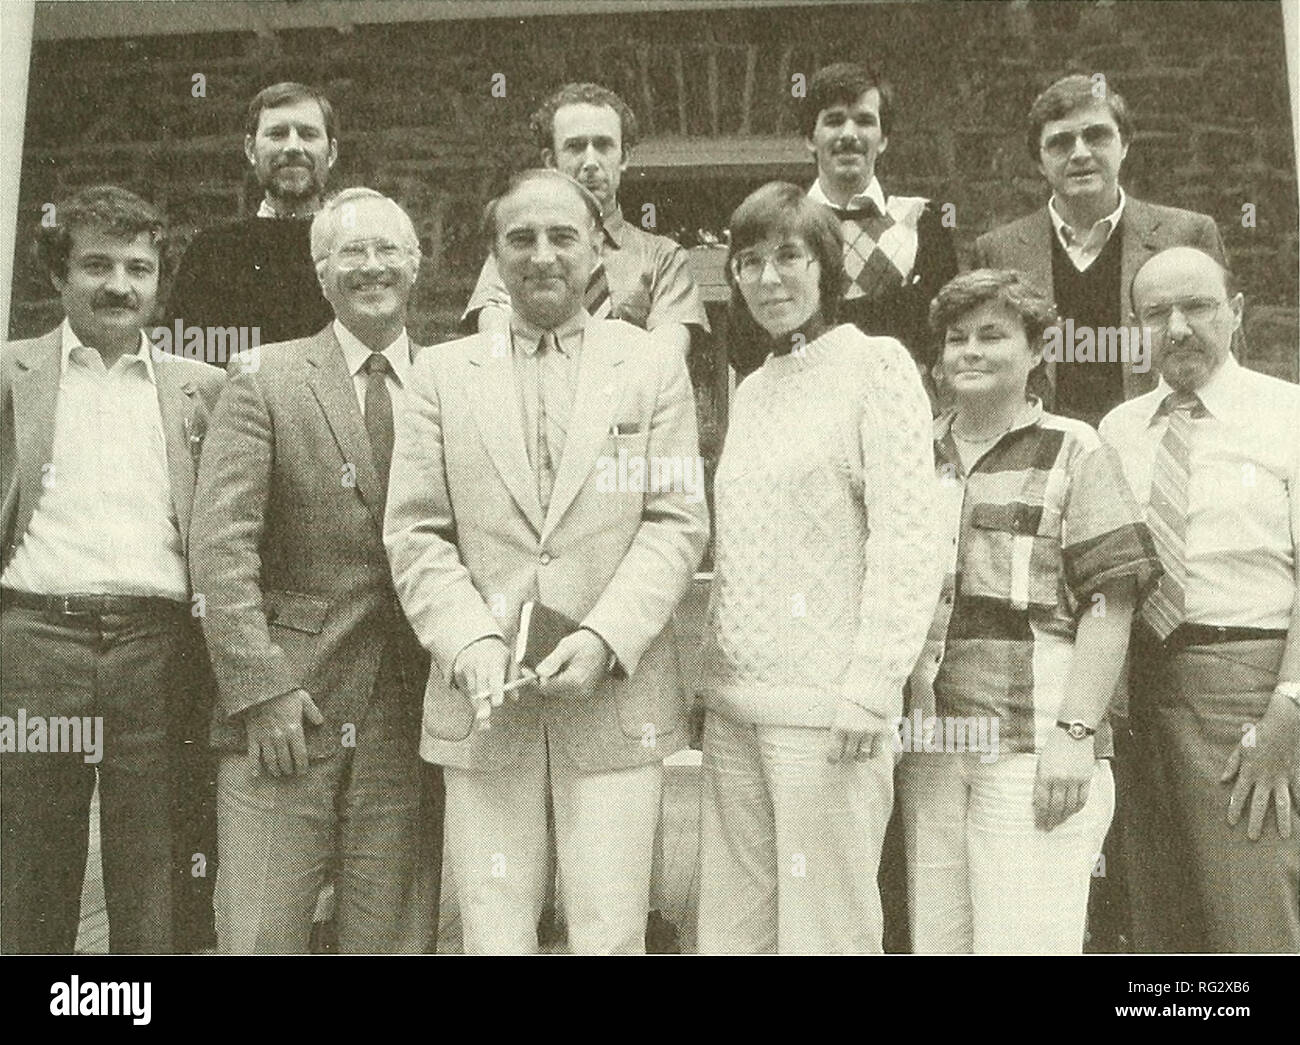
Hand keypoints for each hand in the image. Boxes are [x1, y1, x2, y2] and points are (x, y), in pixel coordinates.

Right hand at [244, 688, 323, 776]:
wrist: (260, 688)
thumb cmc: (283, 692)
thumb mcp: (303, 698)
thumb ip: (313, 711)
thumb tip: (321, 722)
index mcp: (294, 729)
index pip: (300, 755)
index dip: (302, 766)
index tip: (302, 772)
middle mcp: (280, 737)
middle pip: (285, 761)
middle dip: (289, 769)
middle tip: (290, 773)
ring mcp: (266, 738)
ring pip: (271, 761)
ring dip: (275, 770)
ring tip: (278, 773)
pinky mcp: (253, 737)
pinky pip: (252, 755)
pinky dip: (253, 767)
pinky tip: (255, 775)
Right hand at [452, 636, 511, 730]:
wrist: (476, 639)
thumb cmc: (496, 652)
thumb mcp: (509, 659)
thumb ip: (513, 678)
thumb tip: (514, 698)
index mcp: (494, 660)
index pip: (494, 676)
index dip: (495, 690)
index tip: (497, 703)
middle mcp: (479, 665)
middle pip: (480, 687)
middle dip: (482, 704)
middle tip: (484, 718)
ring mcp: (467, 669)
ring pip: (471, 692)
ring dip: (477, 708)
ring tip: (483, 724)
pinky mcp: (458, 673)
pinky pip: (466, 690)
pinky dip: (472, 701)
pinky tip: (478, 710)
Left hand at [536, 628, 611, 699]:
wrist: (604, 644)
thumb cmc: (586, 643)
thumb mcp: (567, 646)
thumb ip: (553, 660)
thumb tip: (539, 673)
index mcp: (576, 680)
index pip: (548, 686)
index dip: (533, 679)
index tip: (524, 668)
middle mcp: (580, 691)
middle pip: (550, 691)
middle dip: (539, 680)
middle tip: (529, 668)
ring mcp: (582, 693)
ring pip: (556, 692)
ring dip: (547, 682)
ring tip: (543, 668)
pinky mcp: (582, 692)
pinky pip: (563, 691)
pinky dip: (556, 683)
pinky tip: (555, 672)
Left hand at [827, 700, 889, 763]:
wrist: (872, 684)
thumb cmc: (852, 697)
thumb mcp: (840, 710)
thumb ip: (839, 728)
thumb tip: (835, 746)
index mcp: (839, 726)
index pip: (834, 753)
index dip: (833, 758)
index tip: (833, 759)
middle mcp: (853, 731)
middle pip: (849, 756)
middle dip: (847, 757)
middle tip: (847, 755)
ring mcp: (868, 732)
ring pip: (863, 756)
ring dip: (860, 756)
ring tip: (860, 752)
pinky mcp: (882, 732)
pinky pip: (876, 752)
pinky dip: (873, 753)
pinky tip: (871, 748)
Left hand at [1034, 728, 1094, 829]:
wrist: (1073, 733)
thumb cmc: (1054, 746)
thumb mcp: (1041, 761)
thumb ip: (1040, 779)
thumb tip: (1039, 800)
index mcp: (1045, 774)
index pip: (1042, 800)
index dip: (1040, 814)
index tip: (1038, 823)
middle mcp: (1060, 779)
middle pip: (1055, 806)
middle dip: (1050, 820)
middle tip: (1047, 828)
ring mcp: (1074, 780)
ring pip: (1069, 805)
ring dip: (1063, 817)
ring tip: (1058, 823)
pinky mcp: (1086, 779)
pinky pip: (1082, 799)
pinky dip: (1077, 808)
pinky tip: (1072, 812)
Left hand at [1221, 693, 1299, 840]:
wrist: (1284, 724)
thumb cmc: (1259, 734)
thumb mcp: (1240, 747)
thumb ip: (1231, 764)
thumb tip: (1222, 780)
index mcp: (1249, 771)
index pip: (1239, 795)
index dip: (1234, 809)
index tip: (1230, 823)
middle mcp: (1265, 778)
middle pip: (1259, 804)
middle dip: (1255, 822)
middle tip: (1253, 838)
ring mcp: (1282, 778)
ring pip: (1282, 804)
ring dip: (1282, 820)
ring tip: (1284, 836)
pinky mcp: (1295, 775)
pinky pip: (1299, 792)